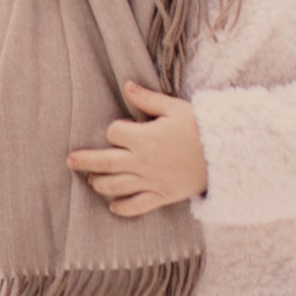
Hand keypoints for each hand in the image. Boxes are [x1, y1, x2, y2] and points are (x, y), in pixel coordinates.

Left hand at [66, 81, 206, 216]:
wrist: (226, 154)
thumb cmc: (201, 127)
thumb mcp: (175, 108)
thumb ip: (148, 100)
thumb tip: (126, 86)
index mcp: (144, 137)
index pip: (114, 133)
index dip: (113, 130)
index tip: (120, 130)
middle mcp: (142, 161)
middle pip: (103, 162)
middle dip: (84, 161)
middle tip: (70, 161)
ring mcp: (150, 181)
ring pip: (115, 187)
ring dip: (99, 184)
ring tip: (92, 180)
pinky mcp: (162, 195)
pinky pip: (136, 207)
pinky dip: (122, 208)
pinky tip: (113, 207)